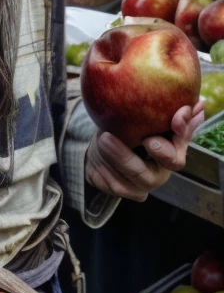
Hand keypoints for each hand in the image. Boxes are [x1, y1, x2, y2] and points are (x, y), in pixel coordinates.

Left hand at [85, 101, 203, 201]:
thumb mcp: (156, 118)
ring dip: (107, 159)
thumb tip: (198, 103)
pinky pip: (105, 183)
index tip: (152, 136)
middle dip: (124, 158)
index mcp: (169, 159)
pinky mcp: (117, 189)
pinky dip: (97, 167)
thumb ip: (175, 115)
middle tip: (106, 137)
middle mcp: (155, 176)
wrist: (114, 138)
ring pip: (120, 182)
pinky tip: (94, 150)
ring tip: (99, 138)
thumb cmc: (141, 125)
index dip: (163, 150)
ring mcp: (136, 188)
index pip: (173, 159)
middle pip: (142, 175)